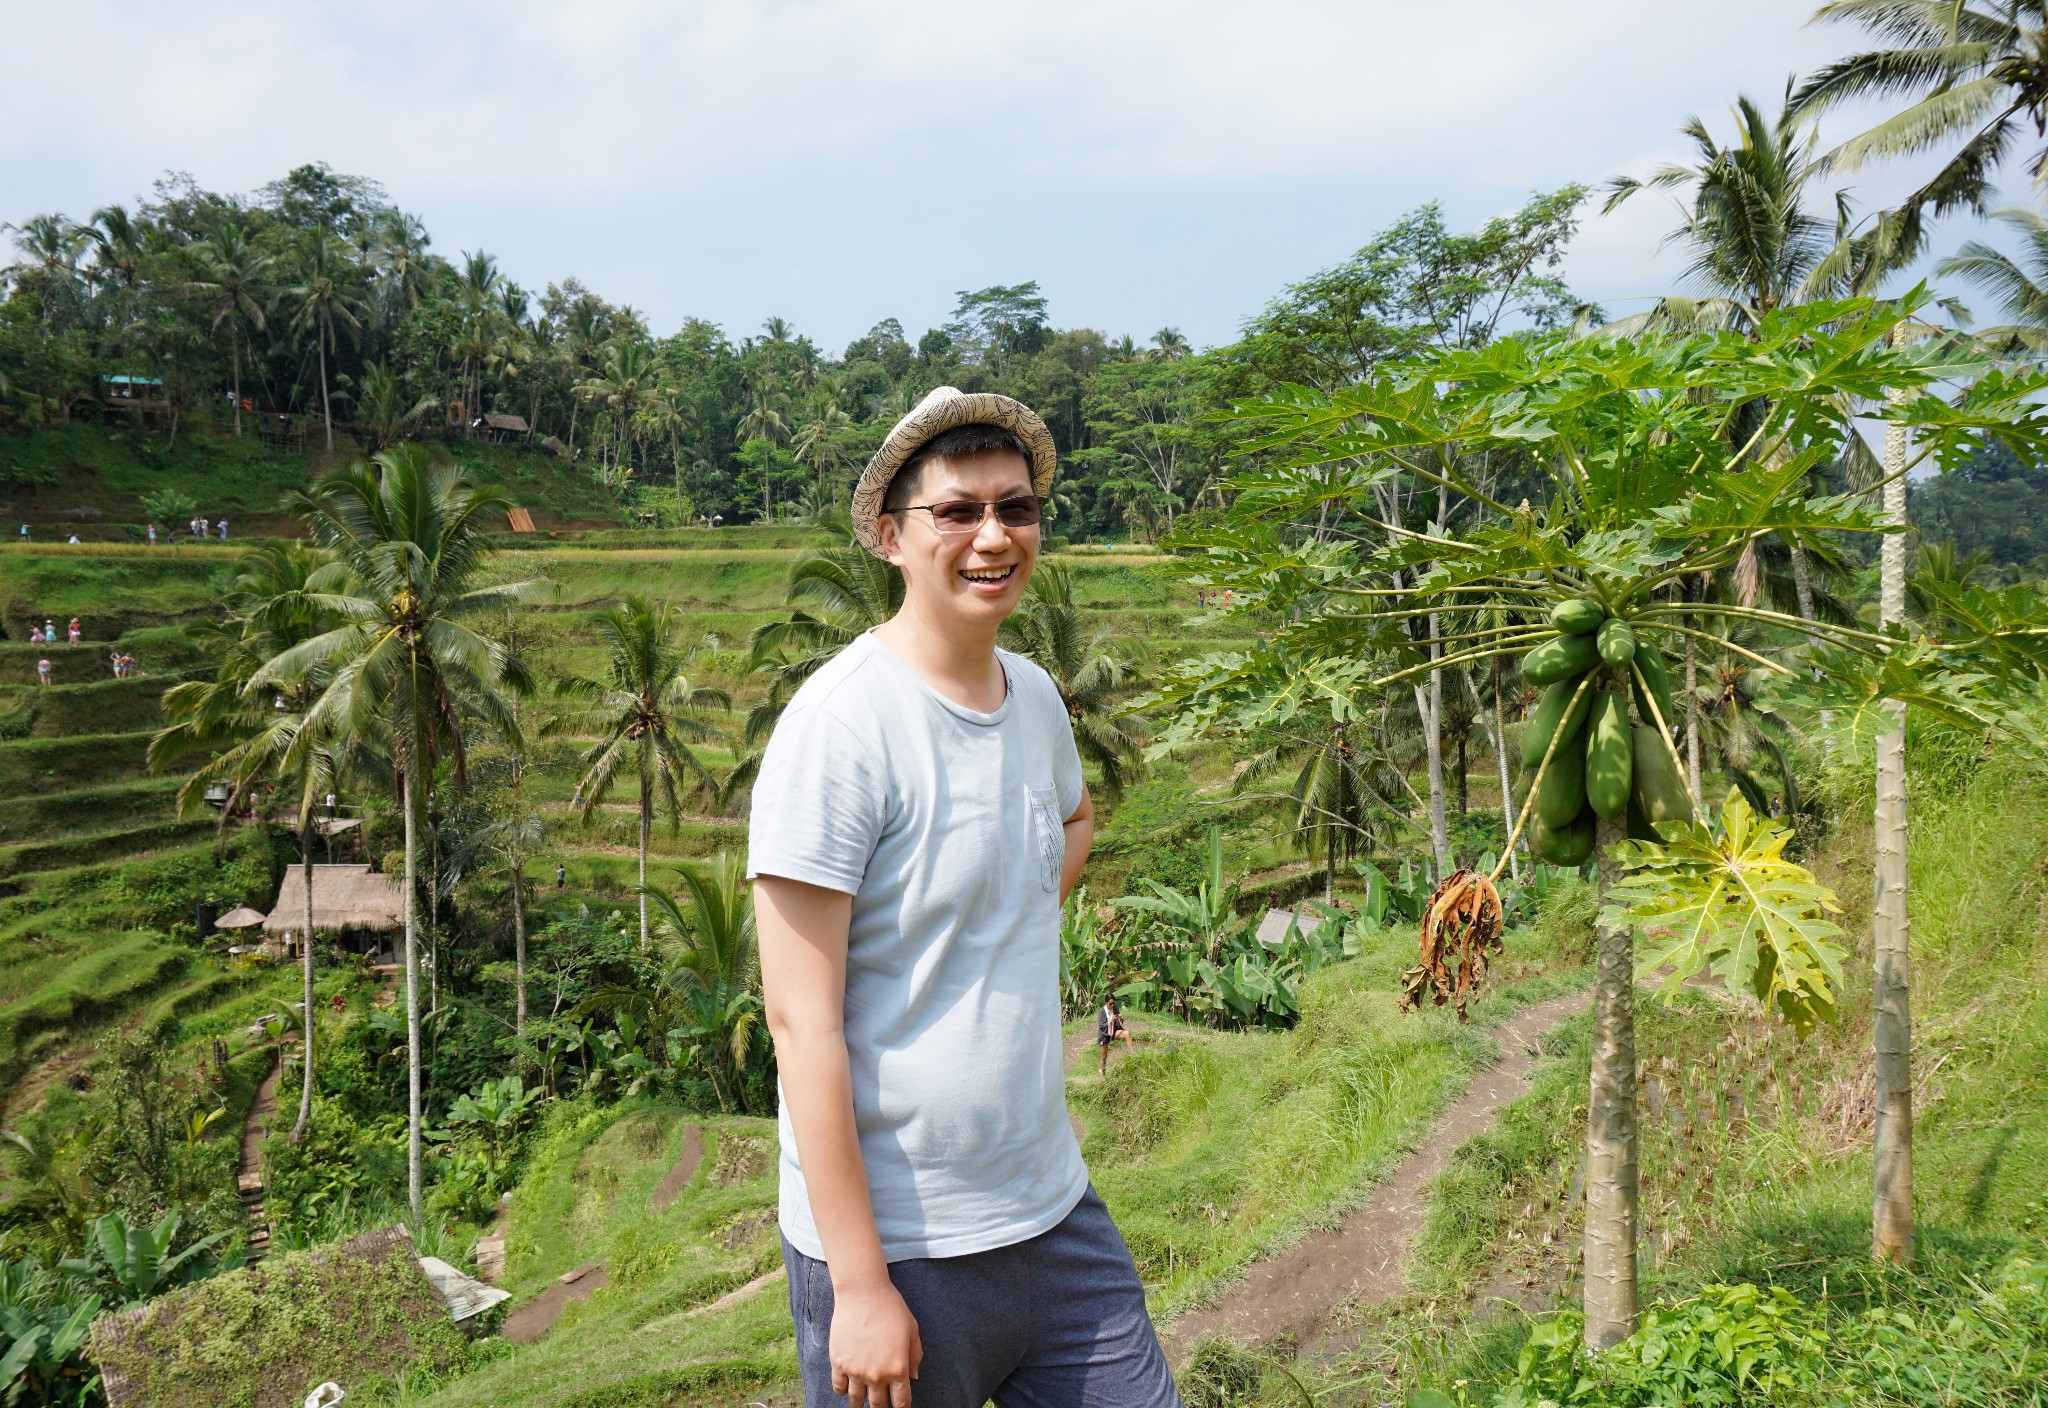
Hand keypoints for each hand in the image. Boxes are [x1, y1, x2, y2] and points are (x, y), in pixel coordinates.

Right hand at [829, 1277, 921, 1406]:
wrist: (862, 1293)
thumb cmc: (890, 1307)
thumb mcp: (912, 1330)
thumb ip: (915, 1356)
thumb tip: (913, 1376)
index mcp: (897, 1368)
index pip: (901, 1402)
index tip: (900, 1407)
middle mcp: (876, 1375)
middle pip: (878, 1405)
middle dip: (881, 1407)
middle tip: (880, 1404)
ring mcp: (855, 1371)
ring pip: (856, 1401)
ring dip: (860, 1403)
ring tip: (861, 1402)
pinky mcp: (838, 1363)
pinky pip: (838, 1387)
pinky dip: (842, 1391)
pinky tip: (847, 1388)